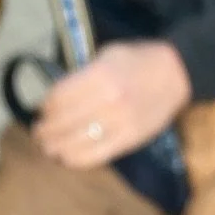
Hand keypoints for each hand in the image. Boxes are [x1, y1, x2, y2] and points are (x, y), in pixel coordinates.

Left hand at [34, 42, 192, 167]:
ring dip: (55, 148)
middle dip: (46, 130)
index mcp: (101, 75)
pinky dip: (74, 160)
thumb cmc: (138, 61)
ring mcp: (119, 123)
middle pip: (63, 122)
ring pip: (74, 143)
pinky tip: (66, 157)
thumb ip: (83, 74)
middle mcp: (109, 101)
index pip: (60, 97)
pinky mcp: (128, 141)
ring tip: (48, 147)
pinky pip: (93, 157)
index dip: (45, 107)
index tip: (41, 111)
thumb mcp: (107, 54)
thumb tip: (58, 96)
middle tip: (38, 133)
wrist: (176, 74)